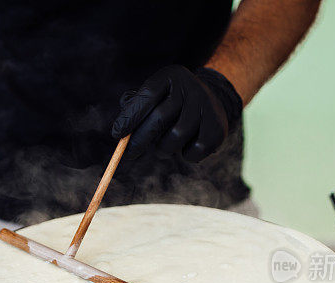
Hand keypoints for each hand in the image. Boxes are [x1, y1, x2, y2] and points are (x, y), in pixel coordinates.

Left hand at [112, 65, 242, 161]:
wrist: (211, 102)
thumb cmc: (171, 102)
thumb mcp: (154, 96)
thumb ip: (134, 107)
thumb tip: (120, 130)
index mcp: (171, 76)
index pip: (147, 95)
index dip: (130, 116)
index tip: (116, 134)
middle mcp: (190, 87)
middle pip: (159, 118)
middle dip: (140, 140)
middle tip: (129, 154)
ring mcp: (206, 106)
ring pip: (175, 136)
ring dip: (163, 149)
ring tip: (163, 146)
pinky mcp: (217, 126)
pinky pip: (193, 150)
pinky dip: (185, 155)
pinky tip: (186, 146)